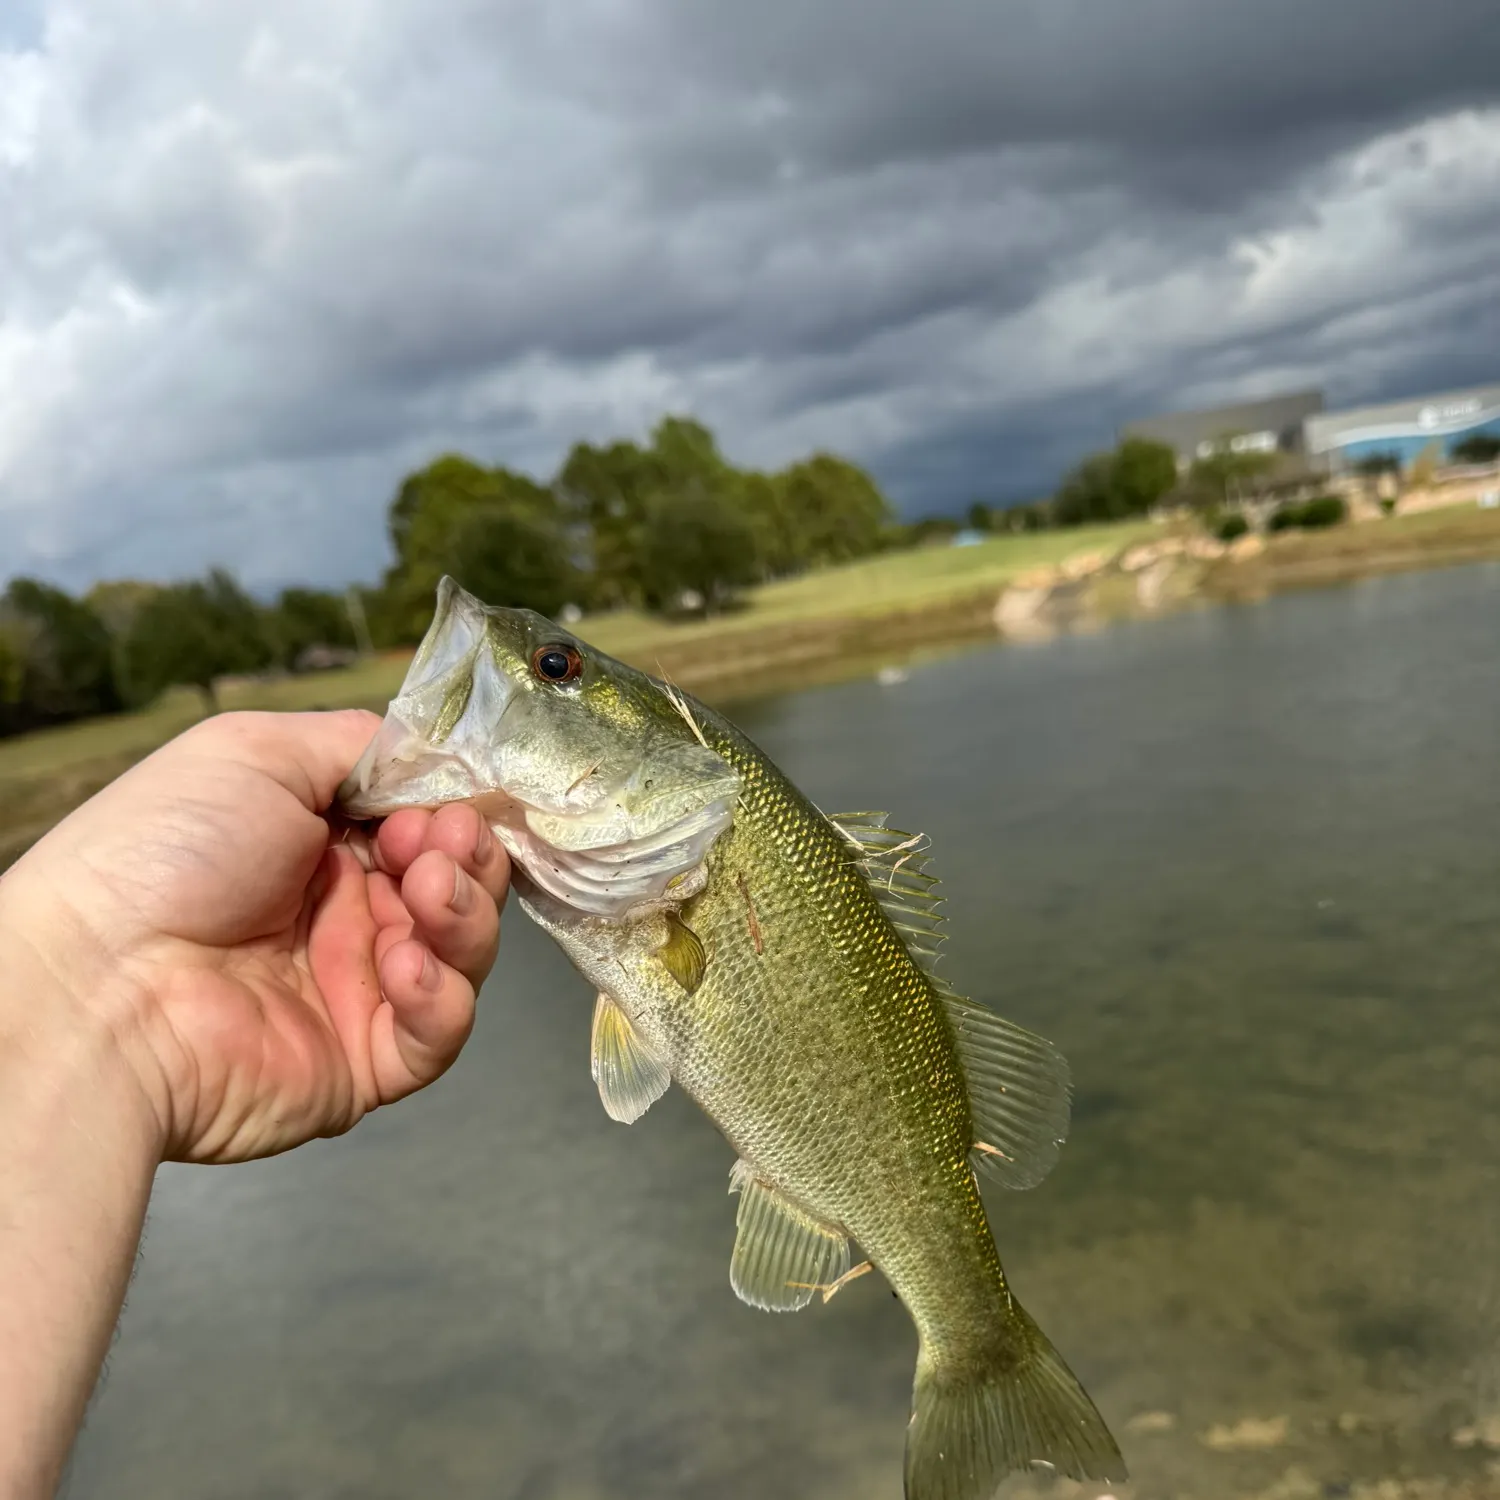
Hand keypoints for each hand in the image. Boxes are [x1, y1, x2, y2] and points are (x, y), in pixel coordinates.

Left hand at [0, 709, 509, 1163]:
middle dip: (467, 859)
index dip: (450, 813)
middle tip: (440, 847)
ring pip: (462, 956)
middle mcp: (345, 916)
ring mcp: (356, 991)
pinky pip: (436, 1034)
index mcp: (320, 845)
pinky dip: (440, 996)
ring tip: (427, 894)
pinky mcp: (363, 1065)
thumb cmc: (166, 854)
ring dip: (464, 917)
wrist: (99, 985)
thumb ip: (359, 746)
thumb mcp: (256, 753)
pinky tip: (402, 966)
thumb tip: (436, 760)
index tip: (440, 808)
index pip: (426, 826)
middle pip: (458, 887)